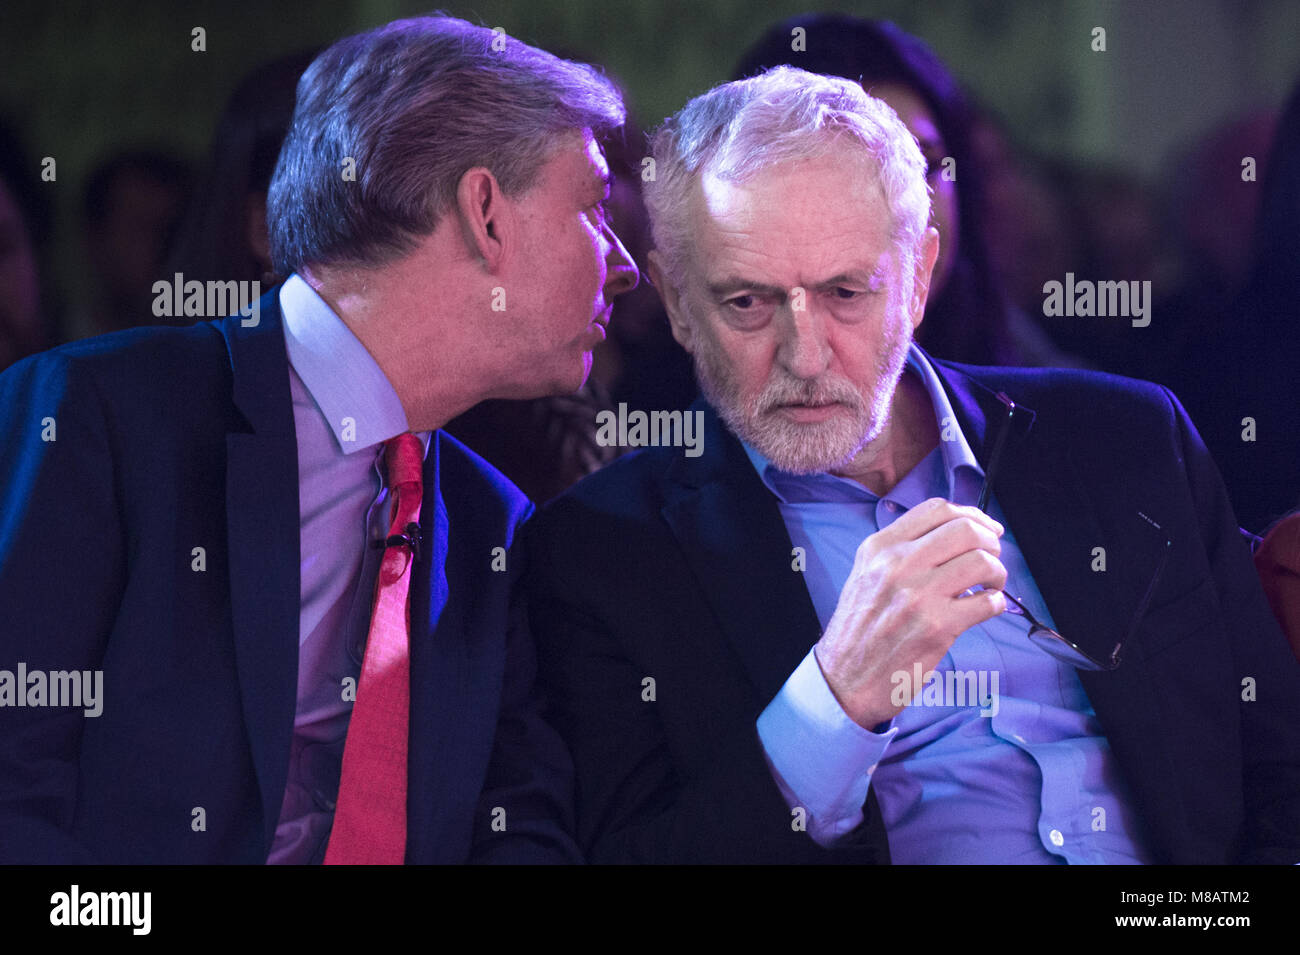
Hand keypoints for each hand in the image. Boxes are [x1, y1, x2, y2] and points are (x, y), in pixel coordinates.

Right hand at [813, 497, 1006, 727]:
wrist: (844, 679)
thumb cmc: (859, 630)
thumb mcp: (866, 575)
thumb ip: (900, 552)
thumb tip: (955, 538)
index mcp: (879, 547)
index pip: (937, 510)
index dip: (972, 515)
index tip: (986, 528)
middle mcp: (897, 564)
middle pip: (965, 530)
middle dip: (991, 542)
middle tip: (993, 559)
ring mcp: (918, 595)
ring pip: (982, 562)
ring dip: (998, 573)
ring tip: (991, 586)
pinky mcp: (937, 627)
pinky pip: (987, 602)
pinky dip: (996, 604)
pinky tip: (985, 609)